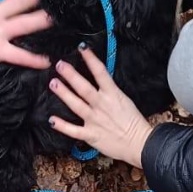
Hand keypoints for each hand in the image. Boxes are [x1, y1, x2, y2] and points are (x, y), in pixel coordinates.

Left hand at [46, 46, 153, 167]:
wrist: (141, 144)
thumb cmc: (133, 122)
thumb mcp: (124, 100)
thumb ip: (109, 90)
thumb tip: (98, 78)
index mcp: (113, 95)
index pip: (101, 73)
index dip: (91, 59)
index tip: (82, 48)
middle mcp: (102, 105)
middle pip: (84, 88)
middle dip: (71, 75)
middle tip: (60, 65)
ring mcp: (95, 120)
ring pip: (77, 105)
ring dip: (64, 94)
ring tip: (53, 83)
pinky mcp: (91, 135)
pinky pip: (74, 130)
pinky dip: (62, 126)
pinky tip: (51, 120)